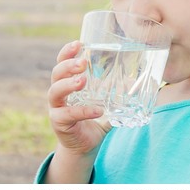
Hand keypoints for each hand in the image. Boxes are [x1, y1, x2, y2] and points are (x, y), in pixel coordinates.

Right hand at [48, 41, 111, 156]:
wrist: (85, 147)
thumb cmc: (94, 120)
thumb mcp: (106, 103)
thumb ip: (116, 92)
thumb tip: (135, 81)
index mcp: (67, 83)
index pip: (61, 62)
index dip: (67, 52)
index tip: (79, 43)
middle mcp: (58, 94)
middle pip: (55, 74)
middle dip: (67, 65)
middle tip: (83, 62)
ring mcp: (56, 109)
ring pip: (54, 92)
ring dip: (68, 84)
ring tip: (83, 80)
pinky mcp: (59, 123)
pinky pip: (68, 114)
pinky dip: (82, 111)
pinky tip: (97, 110)